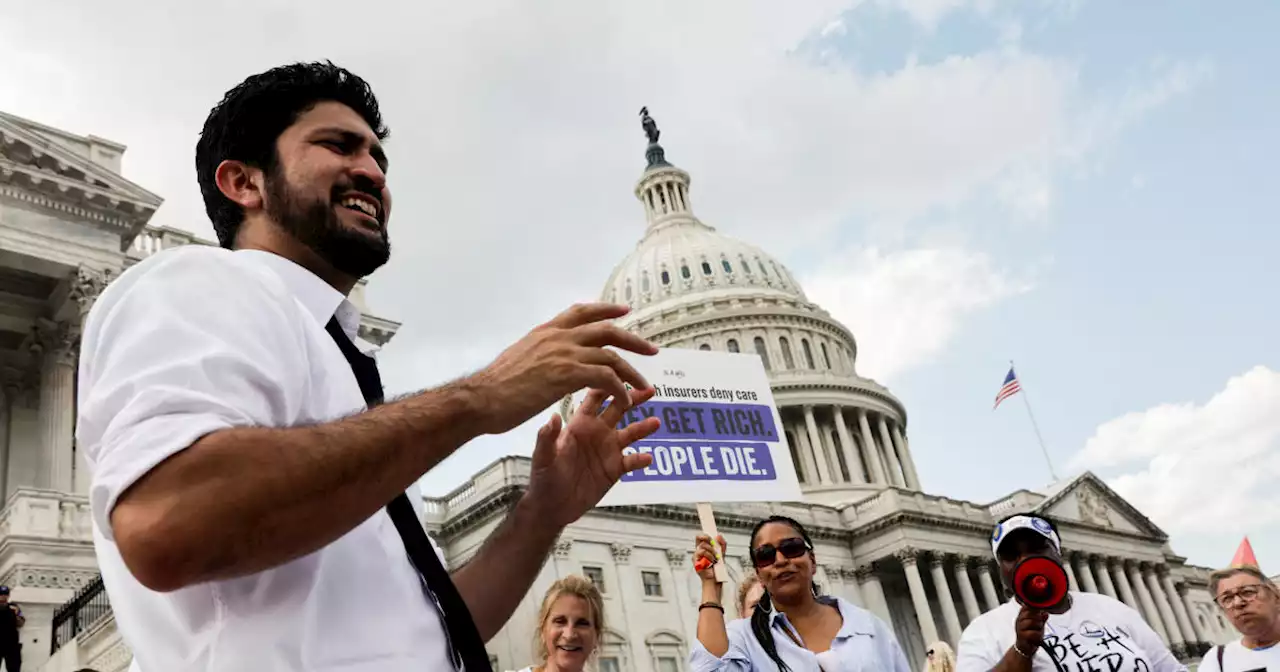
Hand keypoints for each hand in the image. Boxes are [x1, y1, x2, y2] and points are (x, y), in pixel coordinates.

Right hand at [469, 303, 658, 434]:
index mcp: (546, 331)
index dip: (605, 309)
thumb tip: (544, 356)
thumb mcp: (519, 356)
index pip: (581, 311)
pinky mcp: (567, 375)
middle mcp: (558, 337)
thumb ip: (538, 352)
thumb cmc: (495, 386)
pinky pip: (606, 378)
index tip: (624, 310)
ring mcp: (564, 354)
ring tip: (645, 384)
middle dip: (632, 339)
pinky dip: (620, 389)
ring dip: (632, 370)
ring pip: (611, 356)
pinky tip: (625, 400)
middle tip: (650, 349)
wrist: (482, 398)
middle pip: (605, 329)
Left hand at [522, 386, 660, 528]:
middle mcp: (597, 432)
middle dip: (633, 397)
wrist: (553, 507)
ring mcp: (608, 450)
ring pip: (631, 433)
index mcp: (580, 424)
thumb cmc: (544, 478)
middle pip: (619, 409)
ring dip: (644, 427)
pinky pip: (633, 461)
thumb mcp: (543, 458)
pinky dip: (641, 459)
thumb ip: (548, 438)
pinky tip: (648, 458)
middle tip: (648, 389)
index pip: (596, 397)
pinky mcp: (615, 469)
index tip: (619, 374)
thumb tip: (552, 417)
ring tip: (656, 422)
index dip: (607, 384)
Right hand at [694, 534, 726, 582]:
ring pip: (703, 546)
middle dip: (708, 540)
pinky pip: (701, 552)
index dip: (704, 534)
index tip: (709, 533)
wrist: (716, 579)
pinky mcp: (695, 561)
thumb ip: (722, 544)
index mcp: (705, 548)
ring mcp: (696, 556)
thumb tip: (718, 535)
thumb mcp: (722, 554)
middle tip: (714, 545)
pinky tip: (711, 562)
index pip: (701, 537)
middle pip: (700, 538)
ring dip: (711, 552)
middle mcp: (699, 551)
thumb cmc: (718, 569)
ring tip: (714, 559)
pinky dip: (708, 557)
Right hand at [1014, 604, 1047, 656]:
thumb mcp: (1038, 625)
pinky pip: (1031, 633)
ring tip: (1039, 629)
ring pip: (1030, 622)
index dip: (1034, 607)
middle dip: (1038, 617)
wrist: (1025, 648)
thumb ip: (1042, 618)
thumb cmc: (1031, 635)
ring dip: (1038, 625)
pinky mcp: (1021, 636)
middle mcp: (1019, 620)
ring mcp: (1019, 628)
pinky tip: (1038, 636)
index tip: (1040, 611)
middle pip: (1028, 613)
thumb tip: (1046, 612)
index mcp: (1022, 615)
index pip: (1026, 606)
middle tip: (1041, 622)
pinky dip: (1038, 634)